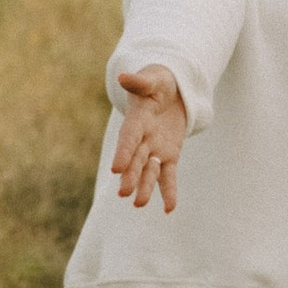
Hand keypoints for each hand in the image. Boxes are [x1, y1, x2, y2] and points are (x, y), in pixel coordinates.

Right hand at [112, 67, 187, 213]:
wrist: (170, 91)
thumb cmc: (159, 82)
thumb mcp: (152, 78)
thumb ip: (139, 81)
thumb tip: (123, 77)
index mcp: (137, 119)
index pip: (129, 137)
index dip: (123, 152)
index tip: (117, 168)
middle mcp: (143, 138)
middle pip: (136, 159)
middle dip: (131, 175)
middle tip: (124, 193)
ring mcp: (155, 149)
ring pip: (150, 171)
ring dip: (145, 187)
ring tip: (139, 204)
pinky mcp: (169, 156)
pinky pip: (169, 176)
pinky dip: (169, 192)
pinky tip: (170, 209)